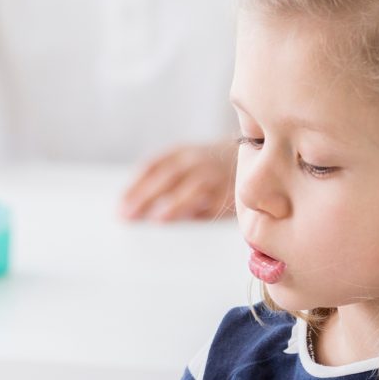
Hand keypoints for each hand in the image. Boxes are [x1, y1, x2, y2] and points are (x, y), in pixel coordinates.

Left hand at [120, 140, 236, 221]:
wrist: (258, 154)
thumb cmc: (213, 166)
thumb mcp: (188, 162)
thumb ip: (164, 179)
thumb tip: (134, 207)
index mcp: (182, 153)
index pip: (153, 167)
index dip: (136, 186)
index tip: (121, 206)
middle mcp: (199, 160)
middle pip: (169, 177)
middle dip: (147, 197)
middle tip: (129, 216)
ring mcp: (218, 175)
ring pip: (195, 188)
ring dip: (176, 204)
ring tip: (158, 220)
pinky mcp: (235, 192)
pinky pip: (218, 203)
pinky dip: (203, 214)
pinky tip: (189, 226)